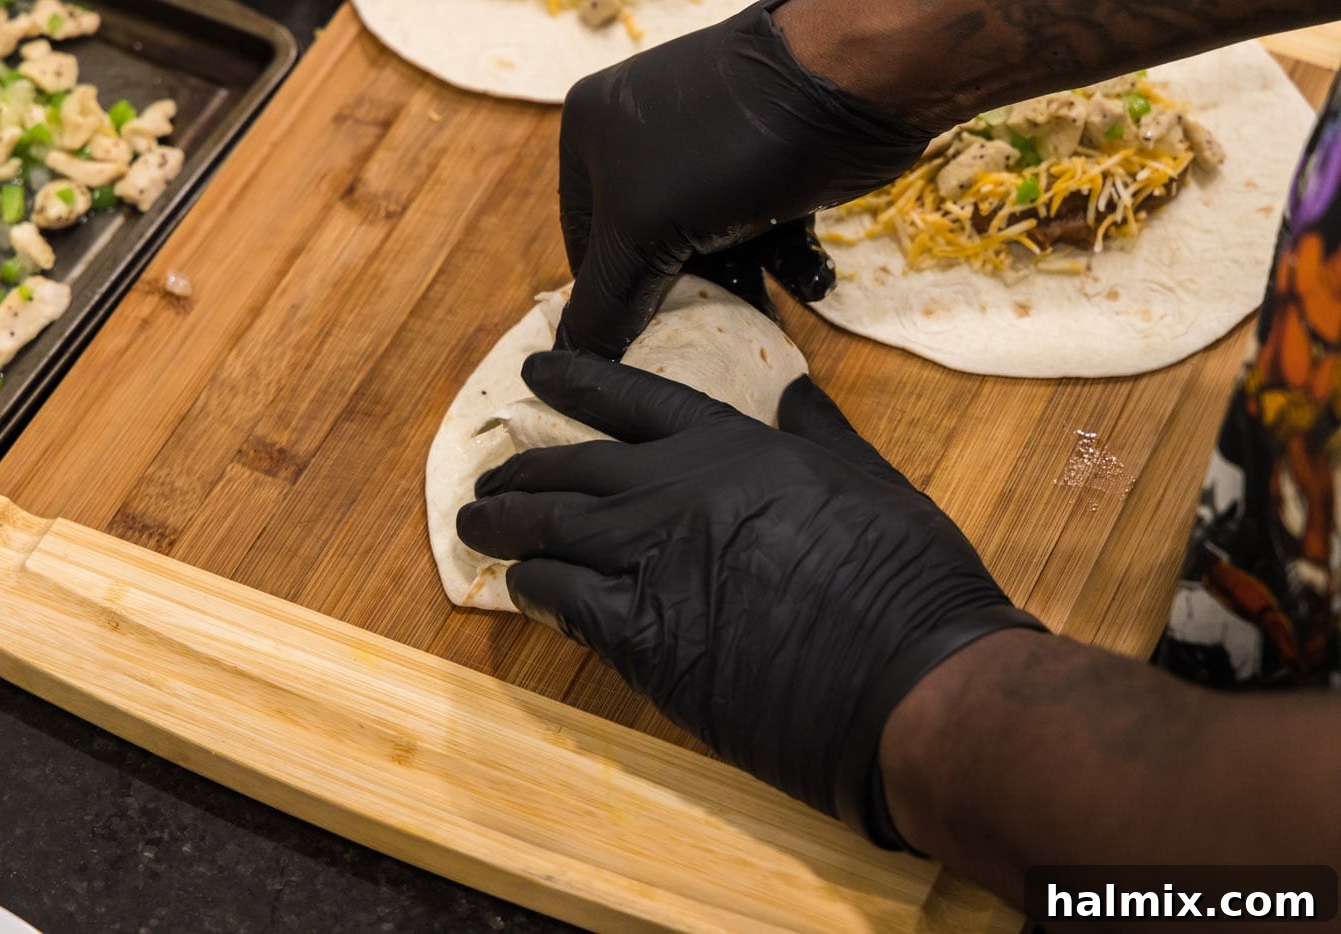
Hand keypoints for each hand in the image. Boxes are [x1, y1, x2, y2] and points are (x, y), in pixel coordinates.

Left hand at [457, 353, 1042, 847]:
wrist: (910, 675)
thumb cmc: (908, 577)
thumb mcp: (871, 478)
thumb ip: (818, 431)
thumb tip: (793, 389)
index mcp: (733, 447)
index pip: (634, 399)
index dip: (578, 381)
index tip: (535, 371)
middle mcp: (677, 492)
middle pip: (572, 468)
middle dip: (522, 469)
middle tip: (490, 476)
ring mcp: (652, 561)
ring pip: (550, 529)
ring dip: (506, 525)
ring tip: (475, 523)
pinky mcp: (642, 636)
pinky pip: (559, 599)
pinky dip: (532, 589)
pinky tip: (520, 588)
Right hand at [556, 0, 934, 356]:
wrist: (842, 86)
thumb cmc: (719, 150)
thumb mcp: (640, 232)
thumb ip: (605, 300)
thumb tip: (580, 357)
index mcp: (592, 136)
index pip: (584, 242)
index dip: (608, 298)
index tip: (636, 343)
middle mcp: (644, 140)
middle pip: (649, 251)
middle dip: (683, 295)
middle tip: (705, 335)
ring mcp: (709, 153)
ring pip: (710, 248)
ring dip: (740, 288)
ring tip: (763, 313)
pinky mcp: (766, 167)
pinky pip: (761, 233)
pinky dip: (782, 263)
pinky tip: (809, 277)